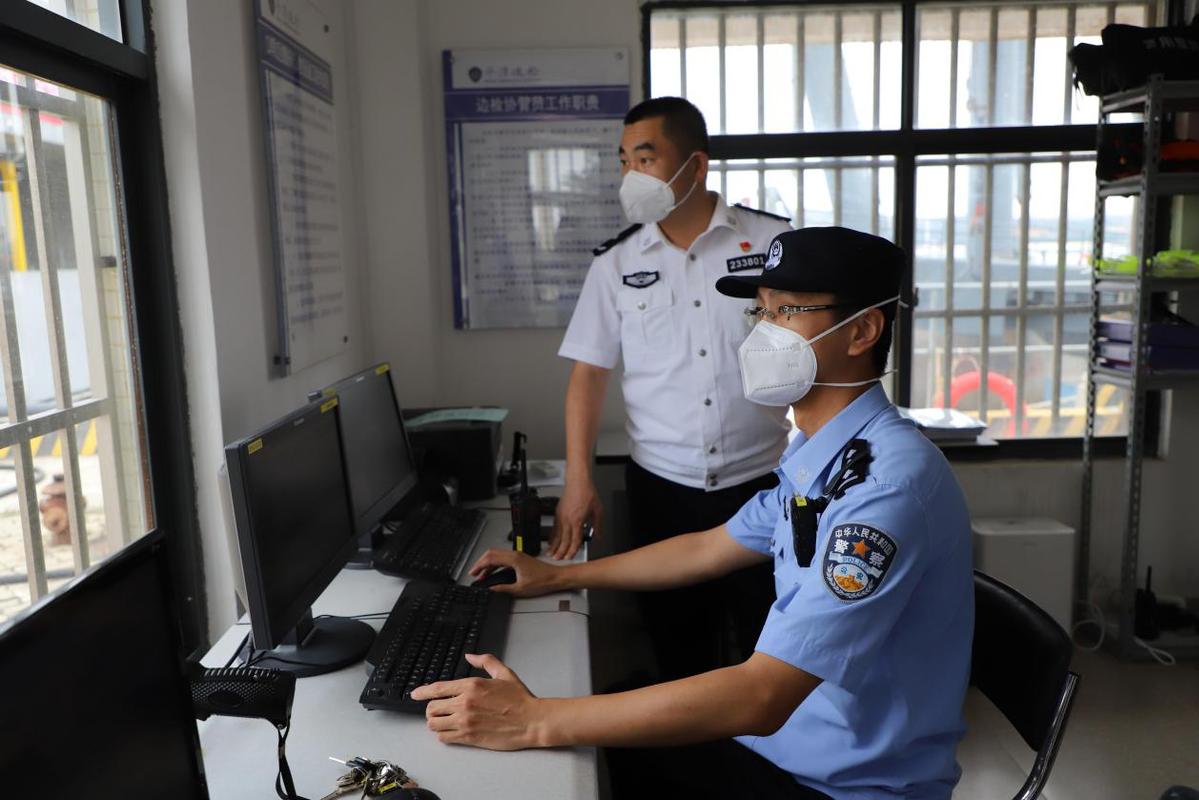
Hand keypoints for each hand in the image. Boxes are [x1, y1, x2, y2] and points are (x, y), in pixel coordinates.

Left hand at [413, 654, 544, 749]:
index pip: (438, 688)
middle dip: (431, 709)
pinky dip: (443, 735)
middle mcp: (465, 703)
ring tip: (442, 721)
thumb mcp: (504, 673)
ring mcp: (465, 721)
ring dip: (435, 723)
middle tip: (437, 710)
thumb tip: (470, 656)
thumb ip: (486, 661)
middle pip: (432, 708)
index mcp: (471, 685)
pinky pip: (444, 738)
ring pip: (434, 724)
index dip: (422, 692)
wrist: (532, 721)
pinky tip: (450, 732)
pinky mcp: (469, 737)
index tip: (415, 694)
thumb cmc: (520, 699)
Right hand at [466, 549, 564, 596]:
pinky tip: (493, 573)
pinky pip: (503, 558)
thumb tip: (492, 589)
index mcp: (514, 559)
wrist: (556, 577)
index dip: (479, 565)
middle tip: (474, 573)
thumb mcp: (520, 589)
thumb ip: (503, 589)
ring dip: (488, 564)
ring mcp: (518, 556)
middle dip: (481, 563)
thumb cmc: (543, 581)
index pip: (490, 558)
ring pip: (497, 555)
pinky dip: (495, 565)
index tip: (473, 572)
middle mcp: (515, 554)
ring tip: (482, 575)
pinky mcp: (520, 559)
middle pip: (492, 554)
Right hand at [549, 477, 601, 560]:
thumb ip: (598, 526)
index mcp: (577, 521)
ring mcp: (561, 517)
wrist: (578, 482)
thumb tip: (599, 536)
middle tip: (558, 559)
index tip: (570, 557)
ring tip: (550, 554)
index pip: (575, 540)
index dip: (572, 550)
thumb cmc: (587, 493)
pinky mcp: (557, 513)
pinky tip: (550, 541)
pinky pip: (554, 528)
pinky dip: (551, 536)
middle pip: (563, 540)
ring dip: (553, 546)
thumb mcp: (598, 511)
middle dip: (561, 551)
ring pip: (556, 535)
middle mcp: (567, 520)